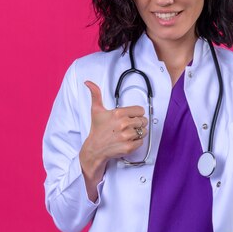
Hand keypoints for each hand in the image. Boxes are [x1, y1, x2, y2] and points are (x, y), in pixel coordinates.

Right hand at [79, 81, 147, 199]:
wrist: (95, 148)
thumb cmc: (97, 130)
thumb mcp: (96, 110)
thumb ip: (95, 94)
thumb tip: (88, 83)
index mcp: (118, 113)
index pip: (140, 110)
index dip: (136, 114)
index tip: (130, 117)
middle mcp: (123, 124)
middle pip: (143, 121)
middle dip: (137, 123)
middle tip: (127, 126)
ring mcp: (126, 136)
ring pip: (143, 131)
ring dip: (138, 133)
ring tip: (127, 133)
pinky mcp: (129, 147)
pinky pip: (141, 142)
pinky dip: (136, 142)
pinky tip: (127, 141)